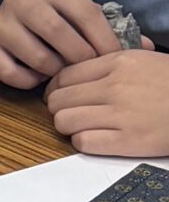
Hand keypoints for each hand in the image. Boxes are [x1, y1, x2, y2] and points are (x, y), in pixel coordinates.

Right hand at [0, 0, 121, 88]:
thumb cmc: (45, 6)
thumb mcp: (73, 4)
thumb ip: (104, 24)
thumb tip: (145, 48)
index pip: (86, 15)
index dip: (105, 41)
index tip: (114, 58)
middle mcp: (23, 1)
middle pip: (61, 37)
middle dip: (81, 59)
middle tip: (89, 70)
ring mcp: (1, 25)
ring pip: (38, 59)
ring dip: (56, 72)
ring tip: (64, 72)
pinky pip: (12, 75)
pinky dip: (30, 81)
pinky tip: (39, 76)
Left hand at [45, 49, 168, 158]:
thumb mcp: (145, 59)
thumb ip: (111, 61)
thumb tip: (80, 66)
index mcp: (118, 62)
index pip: (64, 75)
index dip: (55, 88)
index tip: (60, 95)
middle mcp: (115, 86)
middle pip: (58, 100)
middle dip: (58, 108)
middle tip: (69, 113)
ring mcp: (120, 114)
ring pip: (64, 121)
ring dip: (68, 126)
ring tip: (82, 126)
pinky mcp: (127, 141)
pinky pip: (83, 142)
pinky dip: (83, 142)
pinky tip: (95, 138)